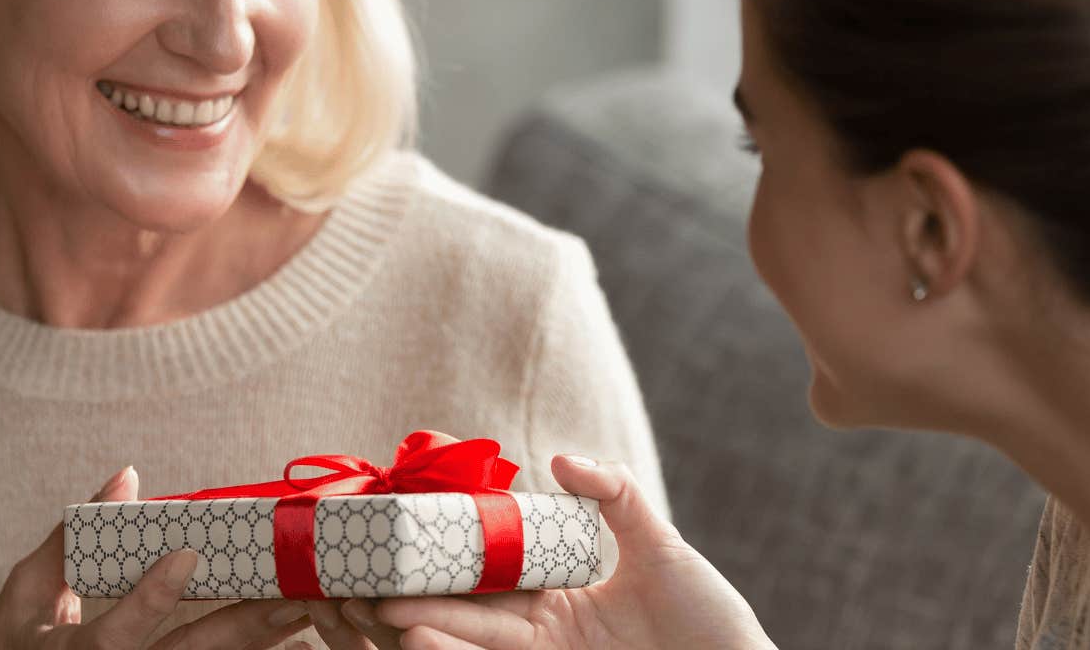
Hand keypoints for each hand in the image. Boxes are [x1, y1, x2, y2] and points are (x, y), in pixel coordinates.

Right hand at [0, 466, 318, 648]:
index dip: (150, 599)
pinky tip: (294, 629)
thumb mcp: (24, 592)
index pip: (112, 635)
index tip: (186, 557)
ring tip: (310, 606)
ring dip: (259, 640)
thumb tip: (126, 475)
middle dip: (239, 628)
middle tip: (291, 594)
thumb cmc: (13, 643)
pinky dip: (251, 648)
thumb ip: (70, 537)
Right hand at [371, 456, 773, 649]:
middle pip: (478, 613)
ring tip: (392, 619)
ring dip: (437, 634)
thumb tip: (557, 458)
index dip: (458, 562)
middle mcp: (553, 633)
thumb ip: (614, 494)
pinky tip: (429, 645)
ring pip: (484, 643)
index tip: (416, 541)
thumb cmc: (709, 614)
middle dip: (429, 604)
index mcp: (567, 598)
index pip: (500, 574)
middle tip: (381, 591)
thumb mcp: (661, 544)